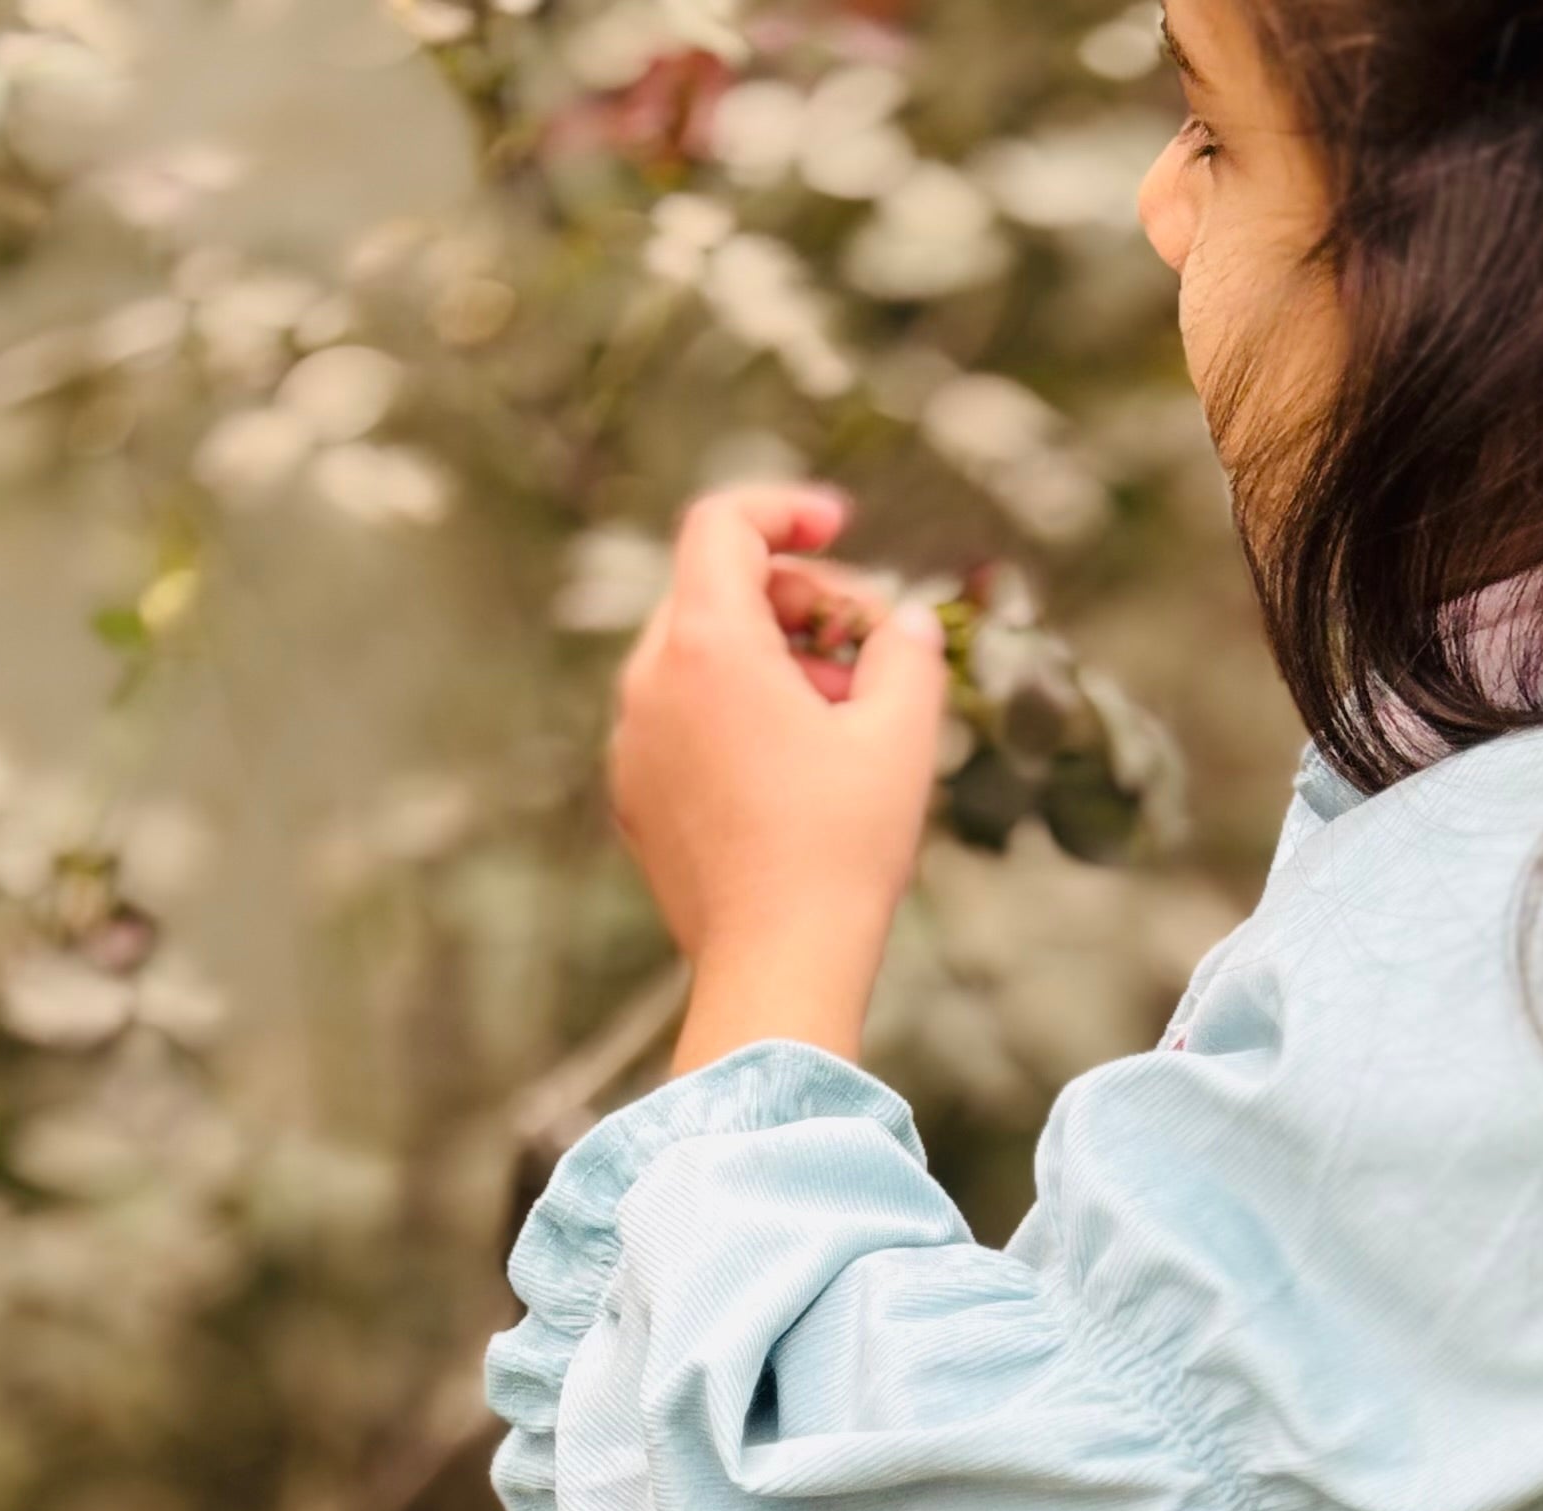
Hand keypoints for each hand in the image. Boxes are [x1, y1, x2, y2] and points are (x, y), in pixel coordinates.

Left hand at [608, 484, 949, 1069]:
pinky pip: (682, 719)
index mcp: (707, 645)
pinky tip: (797, 770)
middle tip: (867, 650)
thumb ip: (909, 653)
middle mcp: (649, 681)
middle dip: (798, 600)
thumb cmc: (839, 852)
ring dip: (772, 661)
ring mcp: (633, 741)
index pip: (723, 523)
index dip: (786, 509)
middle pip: (715, 588)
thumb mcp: (900, 737)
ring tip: (843, 719)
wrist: (776, 968)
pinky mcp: (635, 796)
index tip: (840, 528)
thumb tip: (906, 625)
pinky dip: (736, 714)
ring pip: (699, 656)